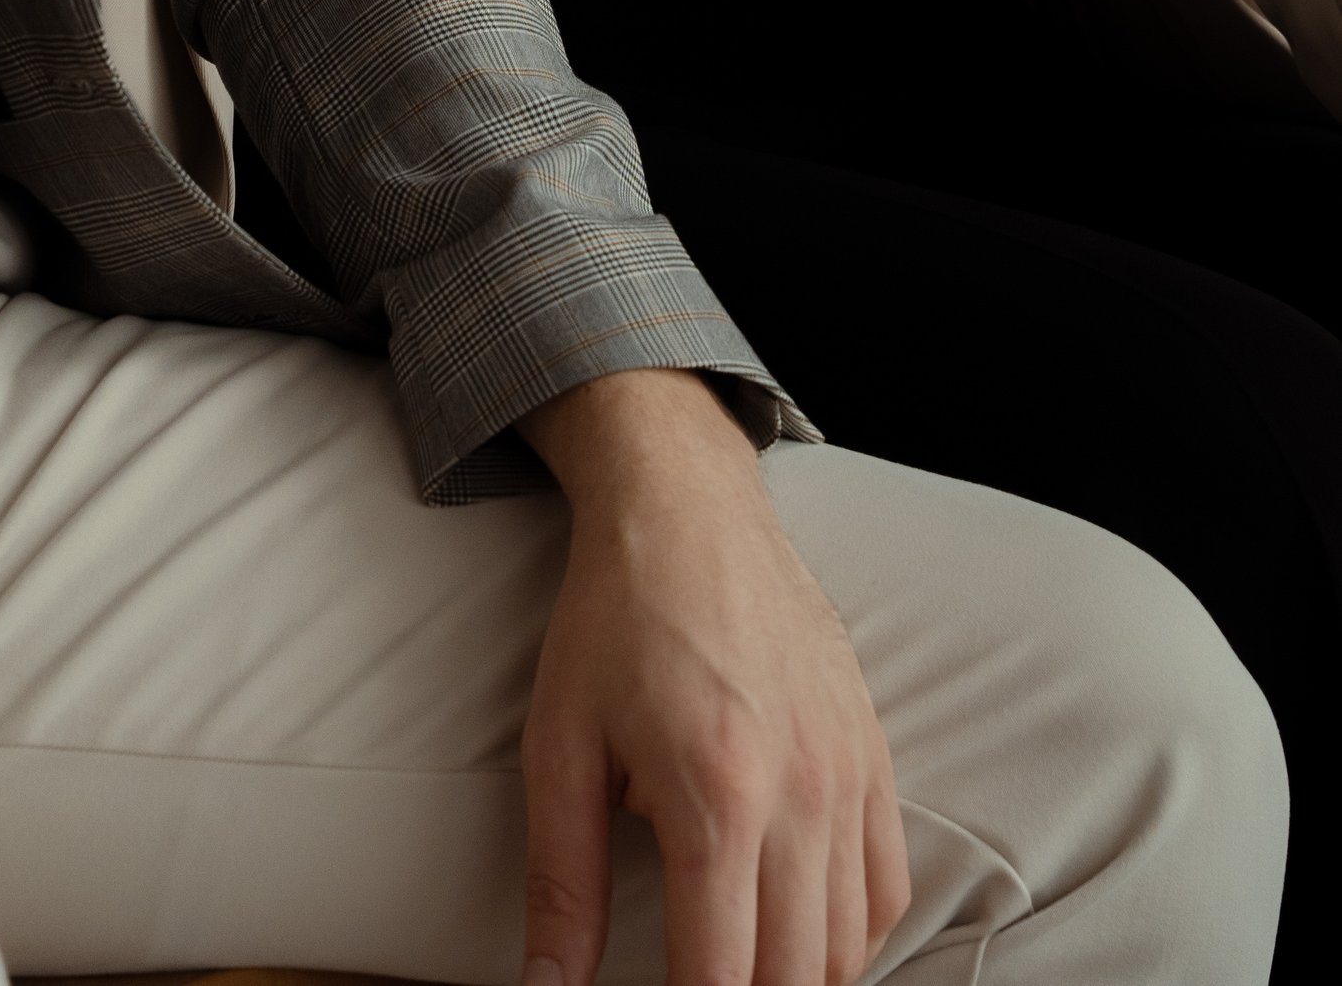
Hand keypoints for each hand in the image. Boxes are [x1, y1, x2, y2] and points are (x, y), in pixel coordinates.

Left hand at [516, 373, 908, 985]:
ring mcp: (850, 776)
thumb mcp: (559, 745)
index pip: (722, 980)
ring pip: (850, 947)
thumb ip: (561, 884)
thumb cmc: (614, 620)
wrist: (686, 509)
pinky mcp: (875, 755)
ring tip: (736, 960)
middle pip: (797, 978)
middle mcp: (802, 797)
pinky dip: (848, 932)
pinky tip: (793, 923)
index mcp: (717, 798)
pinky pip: (888, 888)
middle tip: (695, 980)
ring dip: (796, 976)